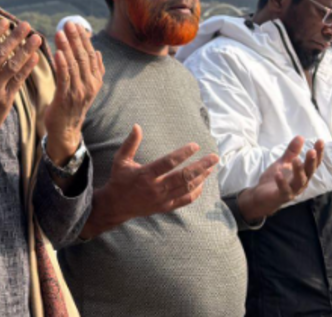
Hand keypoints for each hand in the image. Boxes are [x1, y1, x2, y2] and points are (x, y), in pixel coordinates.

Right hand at [0, 19, 42, 148]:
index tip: (6, 22)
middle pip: (0, 53)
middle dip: (15, 37)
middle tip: (26, 25)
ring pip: (12, 66)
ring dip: (26, 50)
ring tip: (37, 38)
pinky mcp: (4, 101)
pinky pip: (18, 81)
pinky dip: (27, 68)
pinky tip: (35, 57)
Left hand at [43, 22, 104, 164]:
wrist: (65, 130)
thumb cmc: (72, 105)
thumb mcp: (85, 87)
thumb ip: (92, 70)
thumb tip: (98, 52)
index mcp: (95, 80)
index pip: (91, 54)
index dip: (83, 38)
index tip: (75, 24)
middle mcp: (90, 85)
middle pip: (84, 57)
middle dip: (76, 38)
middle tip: (68, 23)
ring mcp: (79, 92)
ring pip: (74, 65)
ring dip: (67, 47)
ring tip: (60, 33)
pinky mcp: (66, 98)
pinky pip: (64, 79)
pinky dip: (62, 65)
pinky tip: (57, 53)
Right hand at [79, 124, 217, 238]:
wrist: (117, 205)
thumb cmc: (119, 179)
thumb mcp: (121, 160)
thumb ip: (130, 143)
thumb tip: (137, 126)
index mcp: (145, 174)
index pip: (168, 162)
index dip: (183, 154)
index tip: (195, 145)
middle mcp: (155, 188)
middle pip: (183, 176)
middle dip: (201, 166)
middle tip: (214, 157)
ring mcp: (162, 199)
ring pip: (187, 188)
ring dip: (201, 177)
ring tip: (211, 167)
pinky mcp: (165, 206)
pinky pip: (185, 200)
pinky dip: (196, 192)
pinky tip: (202, 182)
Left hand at [236, 136, 322, 221]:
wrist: (261, 195)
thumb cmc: (276, 179)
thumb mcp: (284, 162)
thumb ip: (292, 152)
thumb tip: (300, 136)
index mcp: (303, 173)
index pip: (313, 163)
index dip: (318, 153)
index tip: (320, 141)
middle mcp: (301, 182)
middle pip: (309, 172)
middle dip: (311, 161)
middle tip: (312, 151)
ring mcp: (293, 190)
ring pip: (299, 181)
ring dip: (298, 170)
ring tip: (296, 160)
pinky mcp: (282, 196)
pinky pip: (284, 190)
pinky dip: (282, 182)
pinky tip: (278, 174)